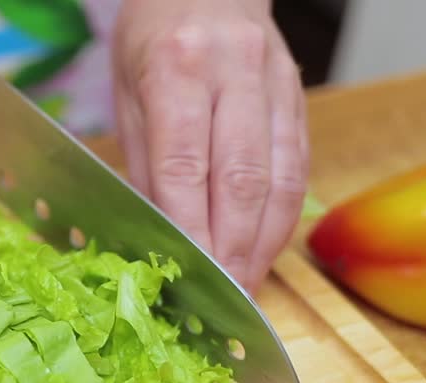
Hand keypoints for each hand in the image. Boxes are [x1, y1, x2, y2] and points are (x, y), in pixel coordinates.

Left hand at [111, 0, 309, 292]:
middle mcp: (234, 73)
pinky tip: (266, 251)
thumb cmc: (154, 37)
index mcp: (177, 68)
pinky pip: (297, 168)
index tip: (188, 279)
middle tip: (222, 301)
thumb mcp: (127, 93)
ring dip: (265, 244)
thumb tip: (158, 238)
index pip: (186, 167)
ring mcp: (275, 84)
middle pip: (242, 180)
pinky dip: (283, 218)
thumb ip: (147, 165)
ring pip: (280, 179)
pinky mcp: (298, 98)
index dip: (191, 231)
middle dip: (233, 250)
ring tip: (247, 289)